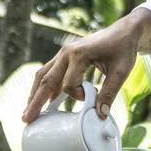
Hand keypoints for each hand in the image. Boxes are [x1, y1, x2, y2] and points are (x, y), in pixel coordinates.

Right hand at [20, 8, 150, 122]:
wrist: (124, 31)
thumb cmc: (123, 49)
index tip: (91, 96)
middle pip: (45, 80)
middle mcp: (66, 52)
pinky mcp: (64, 55)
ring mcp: (63, 53)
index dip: (77, 96)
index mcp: (78, 54)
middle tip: (27, 119)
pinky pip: (49, 72)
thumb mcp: (121, 72)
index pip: (68, 84)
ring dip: (35, 94)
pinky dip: (44, 87)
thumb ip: (109, 93)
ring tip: (29, 112)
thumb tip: (100, 114)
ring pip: (43, 75)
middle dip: (36, 101)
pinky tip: (42, 100)